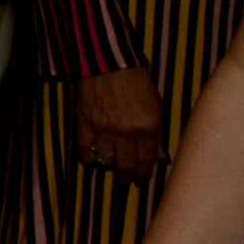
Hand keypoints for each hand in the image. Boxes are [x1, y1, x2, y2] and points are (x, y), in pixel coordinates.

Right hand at [73, 66, 167, 184]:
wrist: (110, 63)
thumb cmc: (137, 81)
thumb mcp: (156, 106)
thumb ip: (156, 132)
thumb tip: (158, 155)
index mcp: (149, 127)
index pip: (147, 161)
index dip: (144, 173)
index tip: (142, 177)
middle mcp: (127, 132)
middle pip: (127, 166)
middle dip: (127, 177)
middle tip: (126, 181)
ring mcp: (104, 129)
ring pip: (106, 161)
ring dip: (109, 167)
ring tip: (110, 168)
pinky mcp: (85, 123)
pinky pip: (85, 150)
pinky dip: (88, 158)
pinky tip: (92, 160)